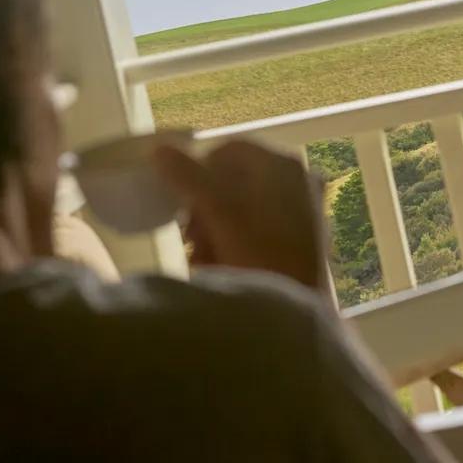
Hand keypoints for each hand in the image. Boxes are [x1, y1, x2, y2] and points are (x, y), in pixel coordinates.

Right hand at [154, 136, 328, 291]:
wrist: (298, 312)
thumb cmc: (260, 254)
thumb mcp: (219, 211)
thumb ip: (188, 176)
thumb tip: (159, 150)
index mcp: (283, 165)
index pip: (229, 151)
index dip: (197, 172)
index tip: (180, 202)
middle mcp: (299, 182)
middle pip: (235, 182)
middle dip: (204, 209)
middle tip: (189, 236)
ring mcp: (304, 212)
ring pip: (244, 210)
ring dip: (214, 230)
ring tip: (201, 257)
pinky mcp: (302, 243)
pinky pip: (258, 234)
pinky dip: (234, 245)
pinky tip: (220, 267)